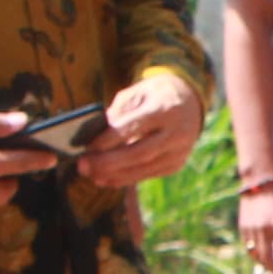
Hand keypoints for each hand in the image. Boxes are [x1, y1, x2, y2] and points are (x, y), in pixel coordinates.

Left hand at [75, 69, 205, 189]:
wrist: (189, 101)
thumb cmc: (154, 96)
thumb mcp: (136, 94)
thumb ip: (117, 114)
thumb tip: (93, 140)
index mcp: (165, 109)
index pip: (134, 127)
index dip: (109, 140)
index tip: (87, 147)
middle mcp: (177, 132)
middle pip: (139, 153)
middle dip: (108, 162)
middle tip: (83, 166)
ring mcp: (179, 151)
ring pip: (143, 168)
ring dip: (114, 174)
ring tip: (91, 175)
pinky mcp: (176, 164)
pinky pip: (148, 174)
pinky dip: (126, 178)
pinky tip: (107, 179)